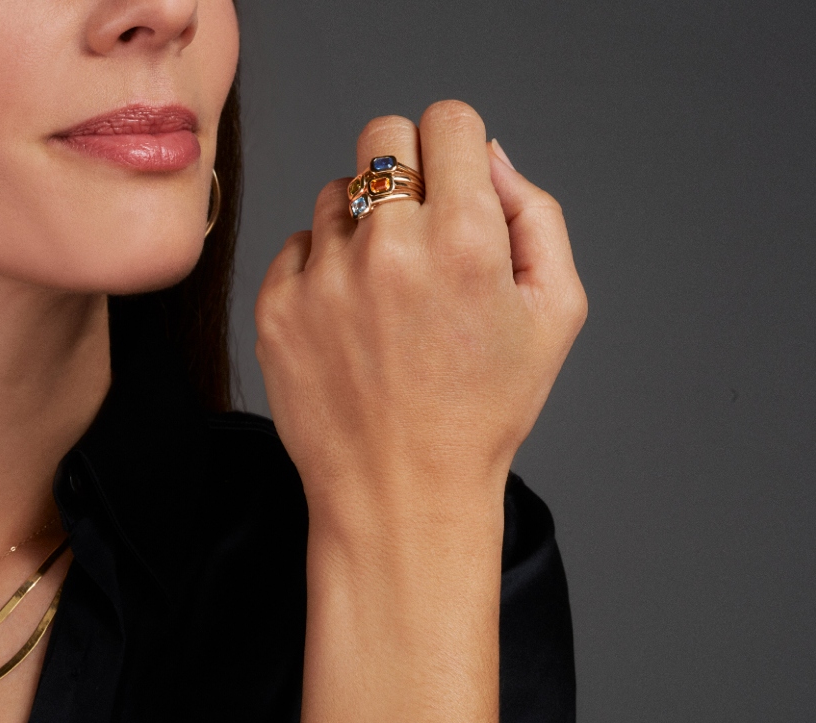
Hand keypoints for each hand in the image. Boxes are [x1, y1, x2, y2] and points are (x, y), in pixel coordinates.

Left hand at [256, 101, 585, 527]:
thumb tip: (488, 157)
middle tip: (419, 228)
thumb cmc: (483, 410)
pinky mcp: (277, 307)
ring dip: (361, 223)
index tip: (454, 183)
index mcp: (464, 240)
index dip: (456, 146)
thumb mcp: (555, 312)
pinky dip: (321, 270)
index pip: (447, 120)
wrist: (401, 492)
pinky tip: (348, 320)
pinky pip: (296, 247)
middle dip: (406, 167)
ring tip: (384, 291)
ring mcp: (324, 277)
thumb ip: (536, 214)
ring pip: (334, 192)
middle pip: (382, 135)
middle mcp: (388, 247)